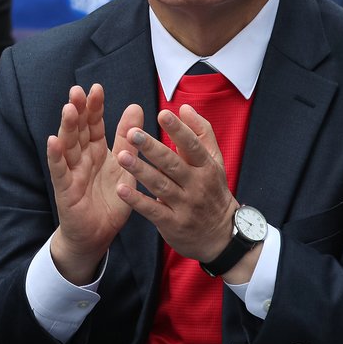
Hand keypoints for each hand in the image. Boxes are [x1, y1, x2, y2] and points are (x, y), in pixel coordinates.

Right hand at [47, 84, 143, 283]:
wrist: (97, 235)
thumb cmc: (109, 200)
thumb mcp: (124, 166)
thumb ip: (127, 138)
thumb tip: (135, 106)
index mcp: (96, 151)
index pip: (94, 124)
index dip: (94, 107)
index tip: (96, 88)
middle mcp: (81, 158)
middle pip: (78, 130)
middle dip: (78, 110)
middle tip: (78, 90)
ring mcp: (71, 172)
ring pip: (67, 145)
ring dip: (67, 127)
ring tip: (68, 109)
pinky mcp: (65, 189)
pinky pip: (59, 170)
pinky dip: (56, 156)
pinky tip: (53, 141)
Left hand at [117, 104, 238, 263]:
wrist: (221, 236)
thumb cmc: (212, 191)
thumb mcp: (214, 162)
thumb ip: (201, 133)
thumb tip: (184, 107)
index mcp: (207, 167)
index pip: (193, 146)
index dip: (178, 130)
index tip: (163, 114)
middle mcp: (197, 185)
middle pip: (173, 164)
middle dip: (152, 148)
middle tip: (132, 133)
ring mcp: (185, 206)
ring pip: (160, 185)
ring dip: (140, 170)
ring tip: (122, 156)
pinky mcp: (173, 223)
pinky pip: (153, 210)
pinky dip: (137, 200)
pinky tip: (121, 189)